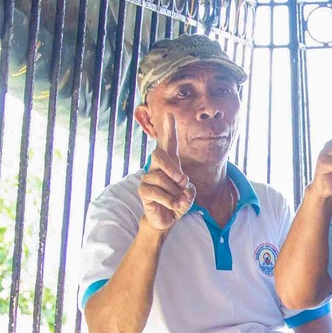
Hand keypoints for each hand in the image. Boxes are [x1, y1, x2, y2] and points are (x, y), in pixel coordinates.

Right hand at [138, 113, 194, 233]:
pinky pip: (157, 192)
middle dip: (172, 167)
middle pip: (159, 155)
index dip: (169, 130)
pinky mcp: (143, 190)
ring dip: (176, 194)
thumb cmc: (178, 201)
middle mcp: (156, 167)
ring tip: (178, 201)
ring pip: (162, 179)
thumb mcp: (188, 194)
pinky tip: (173, 207)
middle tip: (182, 181)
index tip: (169, 114)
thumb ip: (188, 187)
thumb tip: (181, 183)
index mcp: (170, 164)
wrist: (167, 219)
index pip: (169, 144)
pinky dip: (170, 201)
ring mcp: (148, 177)